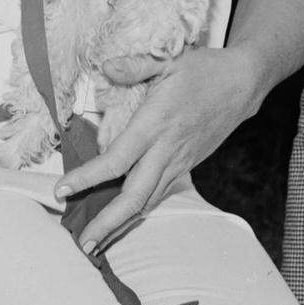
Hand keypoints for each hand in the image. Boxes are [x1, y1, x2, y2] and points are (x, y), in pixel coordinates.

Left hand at [54, 38, 260, 253]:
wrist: (241, 85)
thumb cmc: (203, 70)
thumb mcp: (167, 60)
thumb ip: (134, 66)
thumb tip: (105, 67)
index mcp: (155, 124)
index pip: (116, 160)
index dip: (87, 178)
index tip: (62, 190)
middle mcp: (166, 150)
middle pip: (134, 197)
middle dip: (107, 223)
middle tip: (84, 244)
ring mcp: (178, 162)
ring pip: (148, 201)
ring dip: (122, 223)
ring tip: (98, 241)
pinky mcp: (186, 165)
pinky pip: (159, 193)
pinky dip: (140, 209)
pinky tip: (124, 218)